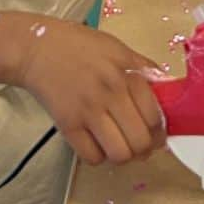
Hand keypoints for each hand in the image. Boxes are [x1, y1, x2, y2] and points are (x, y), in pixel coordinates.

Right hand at [14, 19, 165, 165]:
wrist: (36, 48)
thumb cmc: (79, 45)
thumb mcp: (117, 48)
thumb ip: (143, 68)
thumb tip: (167, 91)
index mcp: (127, 73)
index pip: (156, 117)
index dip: (159, 132)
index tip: (155, 133)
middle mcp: (111, 93)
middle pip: (140, 141)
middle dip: (143, 148)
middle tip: (137, 143)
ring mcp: (88, 111)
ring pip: (119, 154)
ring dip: (122, 155)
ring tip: (117, 145)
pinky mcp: (67, 125)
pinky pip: (92, 157)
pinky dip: (98, 156)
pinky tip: (96, 143)